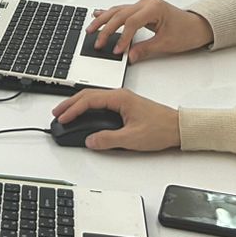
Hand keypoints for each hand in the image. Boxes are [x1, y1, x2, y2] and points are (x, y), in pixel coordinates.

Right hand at [51, 87, 181, 151]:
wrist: (178, 128)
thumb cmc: (160, 128)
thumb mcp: (132, 138)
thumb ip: (108, 139)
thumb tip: (90, 140)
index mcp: (120, 98)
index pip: (89, 100)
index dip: (73, 109)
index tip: (62, 118)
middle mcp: (119, 96)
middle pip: (88, 95)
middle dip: (70, 104)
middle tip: (57, 114)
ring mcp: (122, 100)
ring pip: (93, 99)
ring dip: (78, 105)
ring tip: (66, 114)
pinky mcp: (125, 107)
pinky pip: (101, 104)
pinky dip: (88, 108)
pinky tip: (84, 115)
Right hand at [88, 0, 212, 61]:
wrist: (198, 26)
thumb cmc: (187, 32)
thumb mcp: (166, 44)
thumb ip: (145, 49)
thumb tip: (129, 55)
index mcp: (154, 7)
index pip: (131, 22)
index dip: (122, 37)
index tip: (116, 50)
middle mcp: (147, 2)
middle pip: (121, 14)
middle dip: (107, 29)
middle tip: (97, 42)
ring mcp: (144, 3)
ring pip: (119, 10)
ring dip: (104, 20)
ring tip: (91, 29)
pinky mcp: (142, 7)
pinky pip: (123, 10)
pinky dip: (110, 14)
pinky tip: (99, 14)